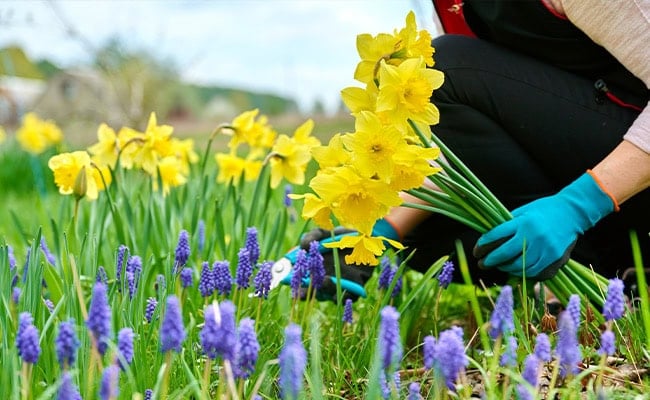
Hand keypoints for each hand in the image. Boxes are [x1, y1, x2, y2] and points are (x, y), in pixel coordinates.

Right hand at [285, 218, 400, 299]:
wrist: (365, 239)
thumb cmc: (342, 237)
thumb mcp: (326, 233)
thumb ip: (312, 237)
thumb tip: (303, 245)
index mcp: (314, 270)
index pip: (301, 282)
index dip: (295, 286)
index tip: (291, 285)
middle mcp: (325, 280)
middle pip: (312, 292)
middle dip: (305, 294)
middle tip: (302, 292)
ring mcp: (339, 285)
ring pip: (329, 294)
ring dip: (326, 290)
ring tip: (326, 279)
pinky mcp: (355, 288)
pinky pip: (348, 297)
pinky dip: (343, 297)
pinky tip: (339, 293)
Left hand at [473, 172, 615, 279]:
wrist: (572, 212)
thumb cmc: (543, 210)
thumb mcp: (523, 212)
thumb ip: (508, 225)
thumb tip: (488, 240)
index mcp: (523, 222)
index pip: (496, 236)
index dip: (483, 246)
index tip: (476, 251)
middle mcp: (534, 236)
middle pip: (505, 254)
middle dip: (490, 261)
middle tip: (482, 264)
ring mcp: (546, 249)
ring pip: (519, 267)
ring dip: (506, 268)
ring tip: (500, 266)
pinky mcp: (556, 259)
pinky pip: (535, 272)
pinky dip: (523, 273)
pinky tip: (516, 270)